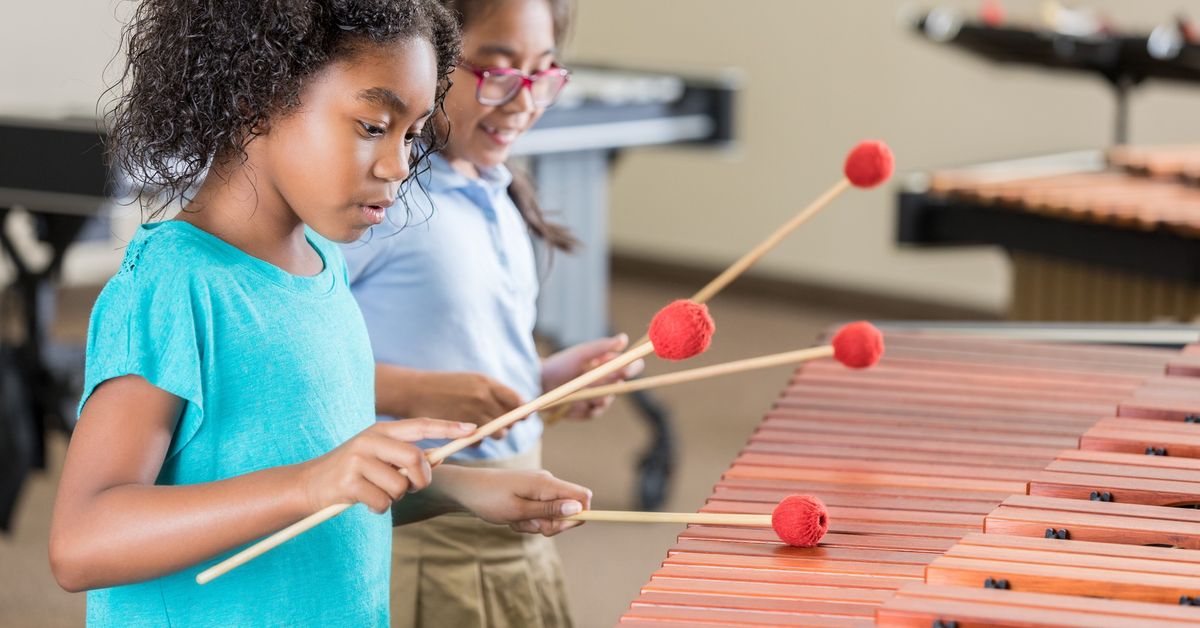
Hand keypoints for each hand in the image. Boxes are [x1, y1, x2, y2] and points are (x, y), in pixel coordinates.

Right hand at [298, 419, 474, 513]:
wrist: (309, 484)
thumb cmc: (352, 472)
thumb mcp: (377, 455)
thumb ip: (403, 455)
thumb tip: (439, 459)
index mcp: (381, 430)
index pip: (420, 425)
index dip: (448, 427)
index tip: (473, 430)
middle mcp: (370, 440)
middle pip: (416, 459)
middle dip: (420, 479)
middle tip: (411, 487)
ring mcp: (358, 460)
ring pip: (400, 486)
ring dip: (395, 498)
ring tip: (378, 493)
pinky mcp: (348, 482)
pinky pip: (382, 502)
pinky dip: (379, 509)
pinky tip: (364, 503)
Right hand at [405, 371, 525, 438]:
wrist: (414, 391)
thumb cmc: (444, 386)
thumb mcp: (471, 381)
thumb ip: (493, 392)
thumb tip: (519, 406)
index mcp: (487, 383)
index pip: (517, 401)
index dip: (523, 410)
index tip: (525, 415)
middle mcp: (483, 398)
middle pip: (510, 420)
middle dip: (508, 424)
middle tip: (500, 423)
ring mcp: (472, 415)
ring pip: (498, 434)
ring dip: (494, 434)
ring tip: (482, 428)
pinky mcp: (461, 431)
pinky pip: (480, 441)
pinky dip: (476, 440)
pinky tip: (465, 431)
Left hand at [449, 467, 591, 535]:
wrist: (465, 488)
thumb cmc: (489, 499)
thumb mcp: (519, 511)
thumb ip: (549, 511)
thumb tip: (579, 509)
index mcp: (547, 483)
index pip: (582, 496)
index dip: (578, 516)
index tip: (555, 527)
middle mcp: (547, 482)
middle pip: (568, 509)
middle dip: (551, 524)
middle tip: (526, 524)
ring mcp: (539, 486)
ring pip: (552, 513)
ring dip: (536, 523)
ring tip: (514, 520)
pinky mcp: (531, 491)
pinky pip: (540, 510)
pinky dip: (528, 518)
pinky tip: (512, 517)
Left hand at [541, 334, 644, 419]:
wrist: (537, 383)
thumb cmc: (558, 365)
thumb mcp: (580, 353)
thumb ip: (602, 347)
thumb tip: (624, 338)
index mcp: (603, 366)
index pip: (624, 366)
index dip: (631, 367)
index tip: (633, 366)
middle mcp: (601, 382)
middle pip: (620, 384)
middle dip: (619, 383)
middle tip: (615, 381)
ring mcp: (594, 397)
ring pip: (608, 400)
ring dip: (604, 397)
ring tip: (594, 393)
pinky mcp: (585, 411)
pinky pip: (595, 413)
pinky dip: (593, 410)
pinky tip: (585, 405)